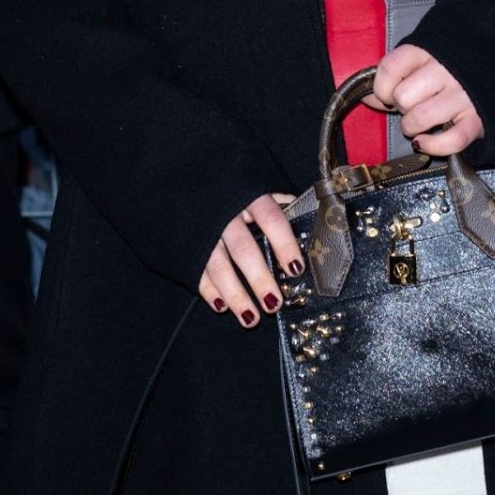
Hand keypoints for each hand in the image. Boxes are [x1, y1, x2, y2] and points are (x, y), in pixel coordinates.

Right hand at [199, 192, 299, 326]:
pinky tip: (221, 307)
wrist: (185, 174)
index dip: (284, 244)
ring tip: (252, 319)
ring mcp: (204, 230)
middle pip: (244, 249)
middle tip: (275, 303)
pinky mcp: (187, 244)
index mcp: (248, 194)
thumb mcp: (256, 182)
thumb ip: (279, 200)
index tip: (296, 268)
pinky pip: (197, 271)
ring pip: (219, 266)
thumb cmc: (233, 184)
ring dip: (235, 295)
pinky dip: (208, 290)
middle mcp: (225, 213)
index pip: (271, 219)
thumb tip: (310, 217)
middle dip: (259, 279)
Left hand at [369, 44, 484, 156]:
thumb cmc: (449, 65)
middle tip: (412, 105)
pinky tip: (425, 142)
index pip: (390, 68)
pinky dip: (433, 146)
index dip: (381, 87)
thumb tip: (366, 97)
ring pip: (420, 119)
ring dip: (413, 127)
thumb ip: (394, 74)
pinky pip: (450, 141)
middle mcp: (447, 70)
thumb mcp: (421, 59)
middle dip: (401, 107)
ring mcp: (464, 95)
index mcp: (429, 50)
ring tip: (419, 123)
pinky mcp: (478, 120)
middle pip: (403, 97)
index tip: (387, 94)